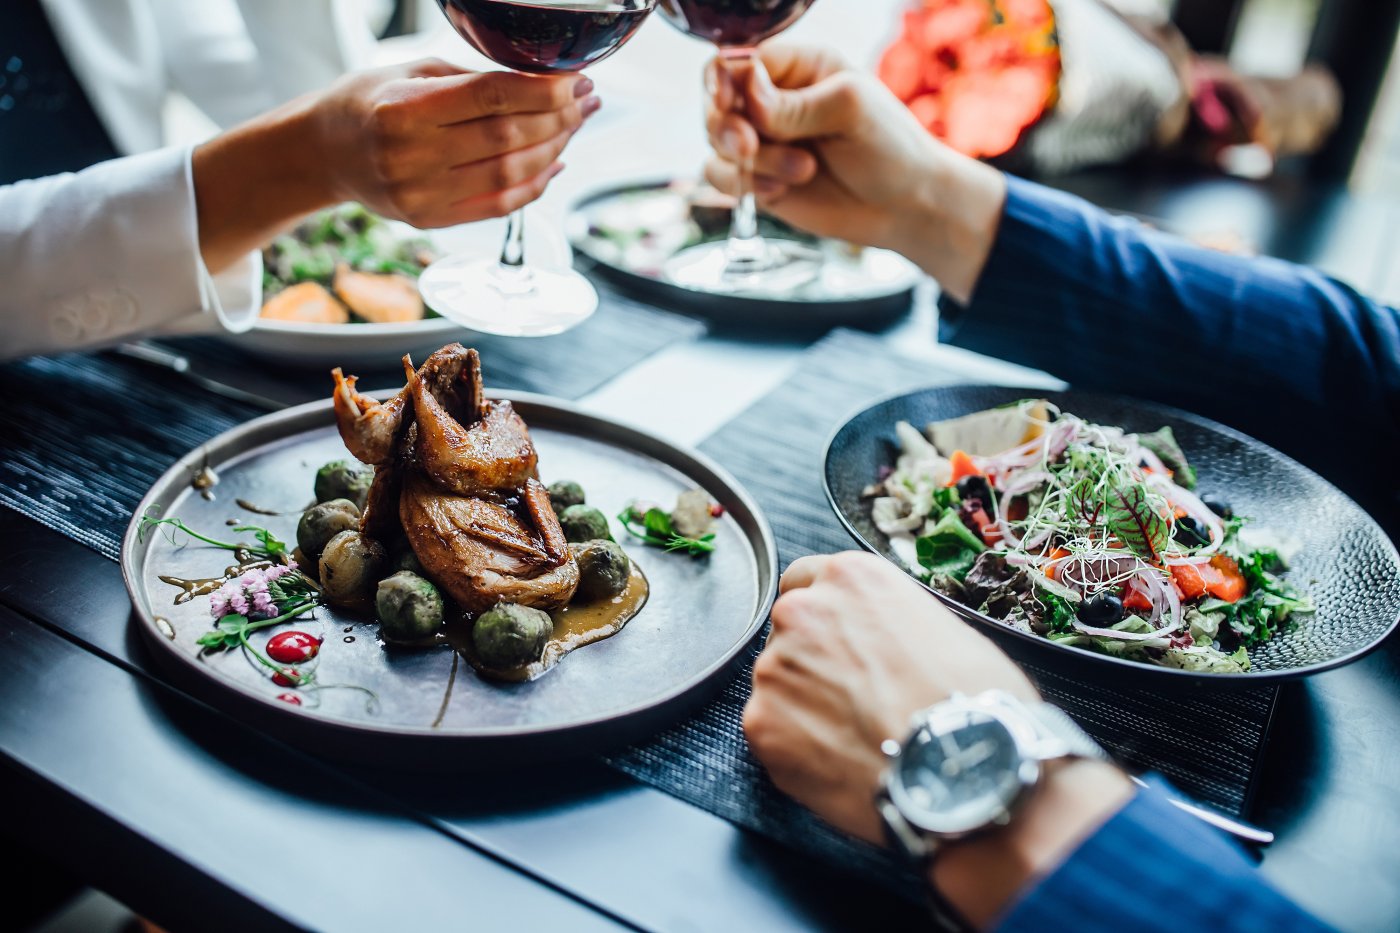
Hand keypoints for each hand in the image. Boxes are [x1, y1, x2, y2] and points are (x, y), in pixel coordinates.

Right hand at [312, 59, 597, 227]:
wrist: (323, 153)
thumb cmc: (368, 102)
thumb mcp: (408, 72)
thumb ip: (469, 80)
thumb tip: (540, 82)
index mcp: (403, 109)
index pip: (490, 98)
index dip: (542, 90)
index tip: (575, 79)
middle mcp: (411, 156)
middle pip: (507, 138)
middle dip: (559, 117)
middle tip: (587, 99)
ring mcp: (421, 195)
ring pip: (510, 175)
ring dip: (555, 149)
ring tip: (576, 126)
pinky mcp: (430, 221)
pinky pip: (499, 207)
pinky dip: (536, 185)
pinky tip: (556, 162)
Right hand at [702, 44, 1005, 303]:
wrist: (905, 207)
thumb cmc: (890, 148)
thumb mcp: (851, 110)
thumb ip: (796, 103)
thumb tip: (747, 93)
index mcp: (799, 67)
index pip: (739, 60)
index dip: (723, 79)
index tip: (727, 101)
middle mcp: (774, 101)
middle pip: (716, 100)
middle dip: (728, 126)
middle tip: (750, 145)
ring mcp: (765, 141)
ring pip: (717, 142)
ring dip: (751, 162)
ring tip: (801, 171)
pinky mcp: (759, 179)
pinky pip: (721, 176)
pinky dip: (743, 186)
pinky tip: (780, 191)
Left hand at [744, 552, 1130, 926]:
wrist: (964, 776)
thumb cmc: (973, 705)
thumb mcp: (947, 631)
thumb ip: (891, 623)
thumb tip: (883, 643)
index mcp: (851, 578)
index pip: (806, 580)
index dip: (825, 616)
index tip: (837, 640)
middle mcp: (803, 612)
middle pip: (788, 632)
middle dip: (813, 662)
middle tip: (855, 700)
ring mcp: (775, 667)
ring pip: (779, 684)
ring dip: (804, 706)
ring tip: (856, 739)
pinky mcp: (761, 723)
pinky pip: (773, 732)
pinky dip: (797, 749)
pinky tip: (841, 764)